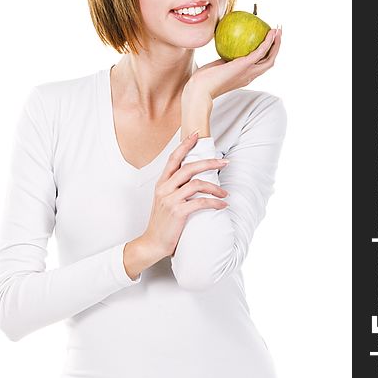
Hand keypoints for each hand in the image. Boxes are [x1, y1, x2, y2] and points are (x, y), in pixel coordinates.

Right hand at [142, 132, 229, 258]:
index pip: (173, 158)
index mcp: (162, 183)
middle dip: (209, 162)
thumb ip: (176, 188)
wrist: (152, 243)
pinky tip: (222, 205)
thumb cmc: (162, 223)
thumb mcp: (165, 201)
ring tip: (225, 194)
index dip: (185, 145)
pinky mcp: (178, 212)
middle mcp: (164, 188)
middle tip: (224, 161)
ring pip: (197, 183)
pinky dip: (214, 202)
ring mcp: (170, 199)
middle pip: (189, 167)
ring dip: (215, 187)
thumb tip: (196, 179)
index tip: (196, 134)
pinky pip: (200, 202)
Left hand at [185, 26, 281, 100]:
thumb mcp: (217, 66)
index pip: (260, 65)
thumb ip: (224, 58)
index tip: (268, 42)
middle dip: (276, 48)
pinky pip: (260, 52)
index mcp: (245, 76)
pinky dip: (267, 42)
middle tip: (278, 34)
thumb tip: (224, 44)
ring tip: (278, 31)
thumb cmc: (203, 80)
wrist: (200, 89)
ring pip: (269, 58)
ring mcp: (249, 72)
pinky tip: (270, 33)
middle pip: (269, 62)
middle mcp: (250, 76)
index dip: (267, 54)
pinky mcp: (245, 66)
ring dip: (276, 44)